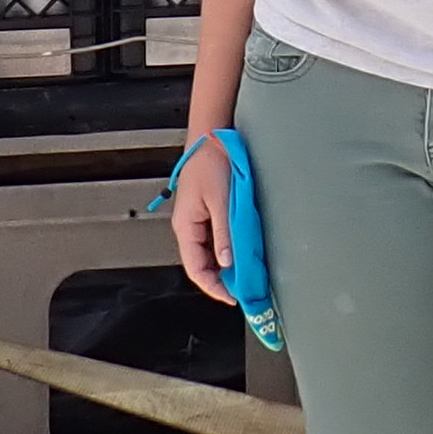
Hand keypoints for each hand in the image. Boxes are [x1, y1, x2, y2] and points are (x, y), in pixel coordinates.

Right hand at [168, 129, 235, 305]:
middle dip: (221, 280)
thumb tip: (229, 263)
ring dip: (225, 266)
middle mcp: (188, 227)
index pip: (196, 269)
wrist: (211, 136)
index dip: (214, 287)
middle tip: (245, 289)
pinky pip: (214, 239)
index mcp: (186, 227)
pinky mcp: (206, 211)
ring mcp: (196, 220)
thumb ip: (224, 233)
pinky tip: (242, 252)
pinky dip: (227, 250)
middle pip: (201, 264)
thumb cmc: (212, 163)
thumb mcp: (221, 200)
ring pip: (209, 253)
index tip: (234, 297)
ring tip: (246, 274)